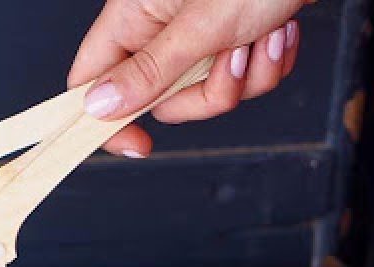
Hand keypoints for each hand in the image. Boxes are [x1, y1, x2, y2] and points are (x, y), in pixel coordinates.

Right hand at [69, 0, 307, 156]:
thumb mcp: (200, 25)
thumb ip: (148, 72)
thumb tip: (95, 108)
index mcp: (133, 14)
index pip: (91, 80)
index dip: (107, 120)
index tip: (138, 145)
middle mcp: (160, 26)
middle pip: (162, 100)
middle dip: (208, 92)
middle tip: (233, 56)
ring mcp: (198, 34)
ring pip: (206, 95)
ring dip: (247, 76)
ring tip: (267, 32)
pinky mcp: (232, 38)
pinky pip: (240, 82)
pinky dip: (268, 65)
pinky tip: (281, 30)